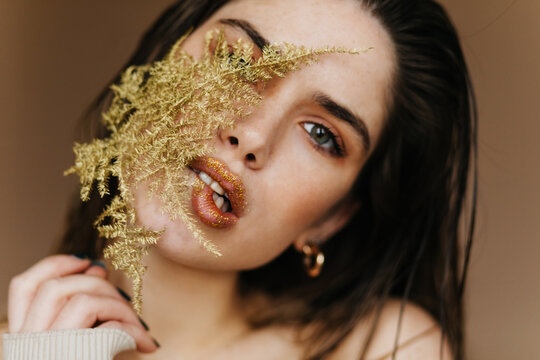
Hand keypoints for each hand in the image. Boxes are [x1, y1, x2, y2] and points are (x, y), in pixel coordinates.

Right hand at [7, 254, 156, 352]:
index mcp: (21, 342)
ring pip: (80, 299)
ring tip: (138, 326)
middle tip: (124, 299)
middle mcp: (25, 347)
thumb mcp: (75, 346)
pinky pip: (104, 324)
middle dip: (97, 283)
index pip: (23, 285)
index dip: (56, 264)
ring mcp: (46, 354)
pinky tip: (146, 344)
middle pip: (55, 286)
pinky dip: (132, 327)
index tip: (88, 263)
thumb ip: (76, 313)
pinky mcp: (74, 358)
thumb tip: (94, 268)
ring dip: (119, 305)